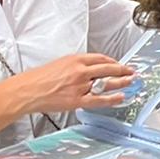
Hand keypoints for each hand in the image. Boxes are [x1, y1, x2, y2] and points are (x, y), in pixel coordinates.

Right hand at [17, 53, 136, 113]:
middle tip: (132, 71)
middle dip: (123, 70)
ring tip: (131, 82)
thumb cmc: (39, 78)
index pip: (101, 58)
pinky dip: (112, 99)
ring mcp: (80, 86)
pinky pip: (99, 100)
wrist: (27, 90)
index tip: (119, 64)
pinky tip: (121, 97)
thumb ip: (76, 66)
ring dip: (122, 82)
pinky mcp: (77, 100)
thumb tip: (89, 70)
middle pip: (108, 69)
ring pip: (106, 83)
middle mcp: (80, 71)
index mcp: (75, 59)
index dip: (113, 61)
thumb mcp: (60, 63)